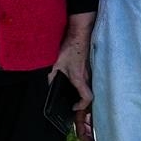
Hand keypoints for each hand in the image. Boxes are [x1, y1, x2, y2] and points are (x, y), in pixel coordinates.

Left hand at [54, 14, 94, 138]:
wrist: (81, 32)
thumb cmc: (71, 47)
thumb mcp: (56, 62)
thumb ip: (51, 74)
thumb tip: (48, 84)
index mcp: (79, 78)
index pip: (87, 98)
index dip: (81, 105)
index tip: (73, 107)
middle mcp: (88, 76)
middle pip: (91, 94)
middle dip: (84, 102)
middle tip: (74, 103)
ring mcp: (92, 71)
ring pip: (91, 86)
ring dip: (85, 92)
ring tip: (75, 94)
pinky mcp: (91, 65)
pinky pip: (91, 79)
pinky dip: (86, 84)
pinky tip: (78, 80)